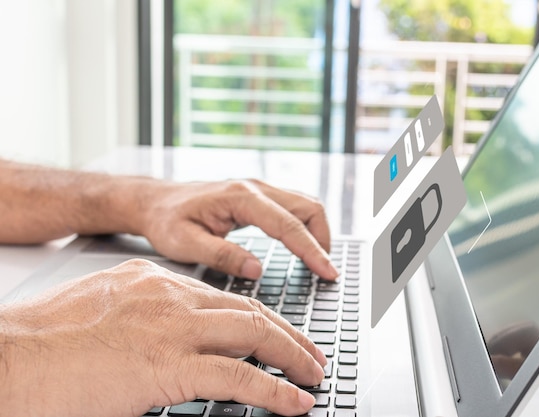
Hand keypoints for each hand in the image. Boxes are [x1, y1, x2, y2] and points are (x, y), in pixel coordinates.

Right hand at [0, 259, 327, 416]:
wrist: (7, 359)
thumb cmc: (42, 344)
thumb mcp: (101, 313)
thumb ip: (143, 319)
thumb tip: (165, 344)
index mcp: (154, 282)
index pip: (224, 299)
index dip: (259, 319)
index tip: (278, 334)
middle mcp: (170, 296)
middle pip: (250, 310)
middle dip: (289, 334)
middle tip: (311, 355)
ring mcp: (172, 327)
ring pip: (255, 333)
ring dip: (293, 357)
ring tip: (314, 376)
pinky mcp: (168, 364)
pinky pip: (239, 376)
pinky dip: (275, 390)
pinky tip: (295, 402)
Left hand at [137, 179, 338, 279]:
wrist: (153, 201)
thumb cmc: (165, 221)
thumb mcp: (185, 244)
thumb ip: (222, 256)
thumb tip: (256, 271)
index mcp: (240, 198)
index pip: (287, 225)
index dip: (312, 250)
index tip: (327, 272)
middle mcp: (254, 188)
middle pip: (307, 207)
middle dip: (322, 240)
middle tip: (326, 272)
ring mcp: (258, 189)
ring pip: (305, 204)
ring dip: (317, 231)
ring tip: (319, 263)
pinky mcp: (257, 196)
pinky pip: (293, 207)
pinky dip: (306, 226)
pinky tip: (304, 246)